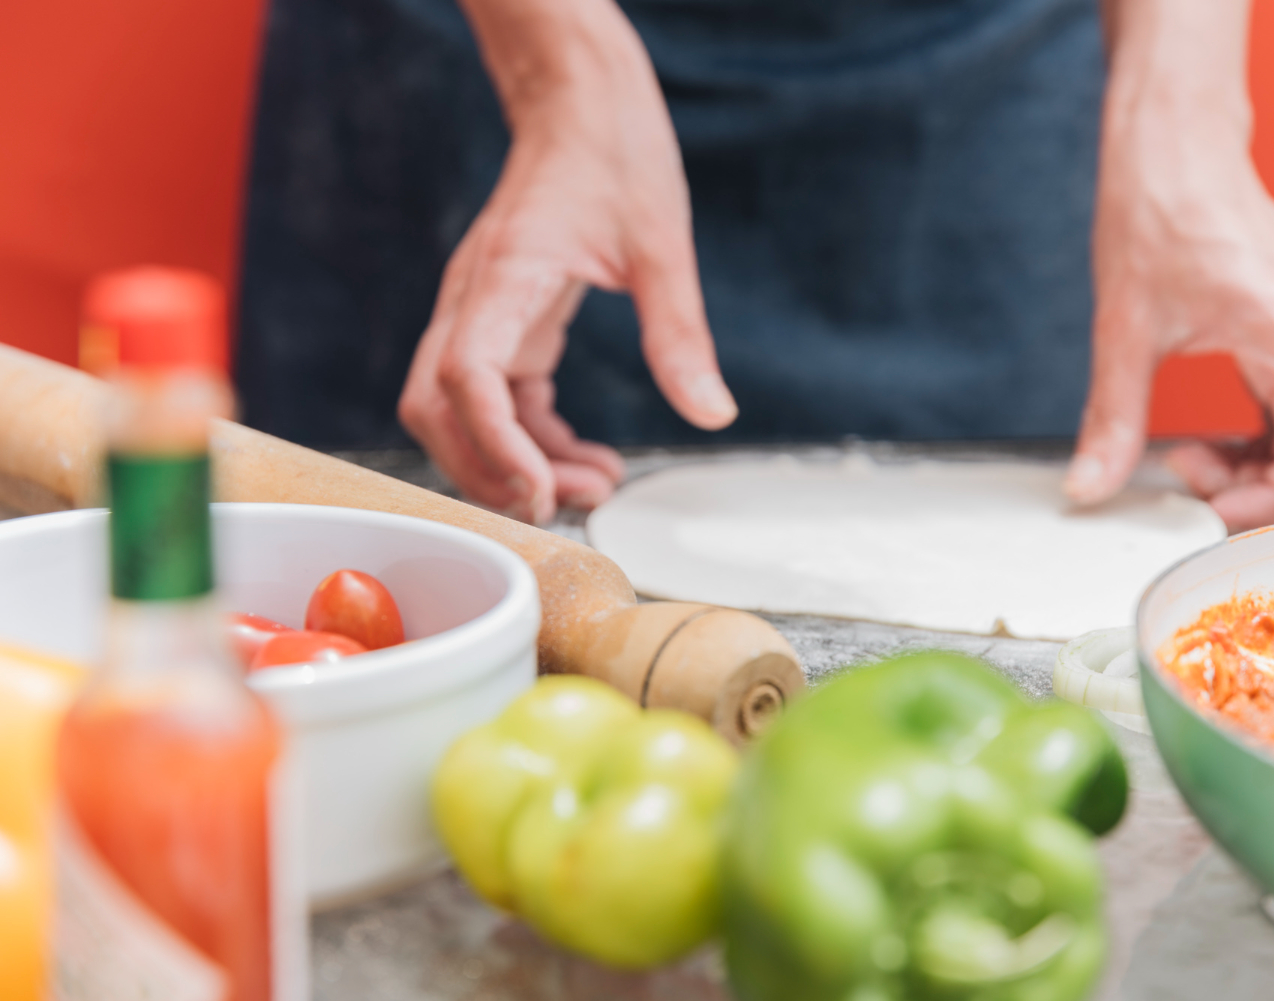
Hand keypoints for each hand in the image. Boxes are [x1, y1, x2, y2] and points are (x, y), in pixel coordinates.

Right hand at [398, 0, 735, 523]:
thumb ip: (680, 335)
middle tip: (561, 509)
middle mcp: (475, 299)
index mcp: (505, 275)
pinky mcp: (503, 322)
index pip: (465, 375)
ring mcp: (481, 312)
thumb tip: (711, 415)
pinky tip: (587, 460)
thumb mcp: (662, 245)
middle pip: (437, 409)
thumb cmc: (615, 155)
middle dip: (488, 471)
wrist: (582, 103)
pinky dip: (533, 440)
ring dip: (513, 463)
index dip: (493, 444)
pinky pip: (498, 398)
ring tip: (594, 491)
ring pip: (459, 412)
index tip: (541, 489)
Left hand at [1066, 0, 1273, 531]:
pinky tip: (1197, 435)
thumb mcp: (1125, 327)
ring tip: (1179, 456)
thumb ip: (1112, 418)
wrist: (1173, 139)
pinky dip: (1253, 433)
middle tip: (1181, 478)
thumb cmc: (1157, 210)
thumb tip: (1087, 487)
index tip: (1208, 509)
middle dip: (1254, 484)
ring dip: (1251, 461)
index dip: (1271, 498)